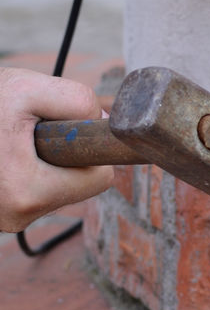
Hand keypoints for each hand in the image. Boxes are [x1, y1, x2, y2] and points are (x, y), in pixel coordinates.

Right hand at [0, 68, 114, 233]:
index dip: (86, 146)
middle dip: (60, 155)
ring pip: (51, 188)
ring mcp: (0, 221)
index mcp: (27, 193)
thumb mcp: (24, 88)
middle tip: (24, 130)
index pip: (99, 178)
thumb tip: (101, 122)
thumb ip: (76, 101)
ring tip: (4, 140)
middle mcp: (15, 217)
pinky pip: (27, 191)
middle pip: (76, 185)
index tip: (63, 129)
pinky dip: (19, 170)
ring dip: (37, 162)